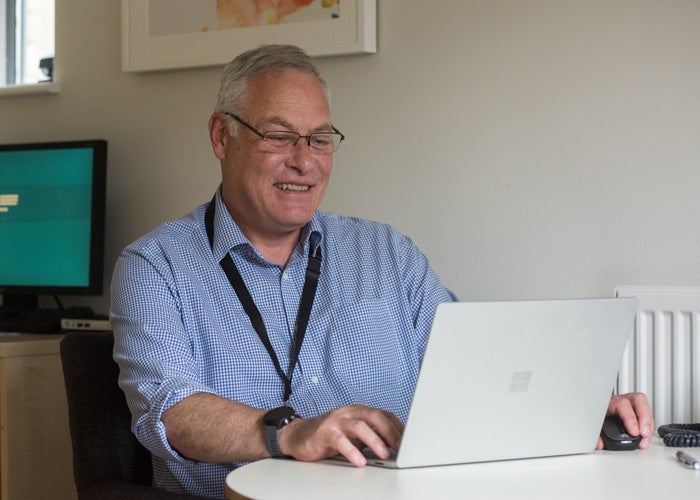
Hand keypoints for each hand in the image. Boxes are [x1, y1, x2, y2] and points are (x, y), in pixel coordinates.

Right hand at [278, 404, 403, 465]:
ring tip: (384, 454)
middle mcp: (349, 412)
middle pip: (375, 416)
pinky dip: (351, 451)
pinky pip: (340, 440)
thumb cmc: (330, 436)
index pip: (384, 415)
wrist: (299, 436)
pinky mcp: (324, 433)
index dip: (398, 427)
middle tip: (402, 447)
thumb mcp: (354, 435)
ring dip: (374, 440)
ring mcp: (337, 421)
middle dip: (391, 432)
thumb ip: (372, 437)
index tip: (411, 441)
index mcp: (359, 412)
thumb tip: (395, 447)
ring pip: (359, 426)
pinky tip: (359, 461)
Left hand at [596, 392, 653, 449]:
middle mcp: (622, 400)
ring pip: (645, 407)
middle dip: (644, 418)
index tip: (634, 432)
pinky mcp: (637, 411)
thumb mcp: (593, 423)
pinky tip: (646, 437)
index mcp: (609, 401)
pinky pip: (647, 415)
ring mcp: (630, 404)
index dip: (630, 418)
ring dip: (648, 424)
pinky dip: (649, 427)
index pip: (622, 404)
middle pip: (638, 400)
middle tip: (644, 434)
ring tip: (646, 438)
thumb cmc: (595, 415)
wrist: (594, 410)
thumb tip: (599, 444)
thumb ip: (595, 434)